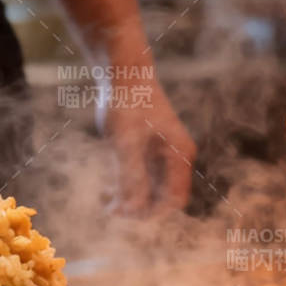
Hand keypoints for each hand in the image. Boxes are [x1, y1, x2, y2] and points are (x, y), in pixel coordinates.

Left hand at [104, 79, 195, 213]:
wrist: (123, 70)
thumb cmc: (128, 102)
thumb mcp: (126, 141)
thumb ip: (130, 176)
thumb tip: (131, 209)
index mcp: (180, 154)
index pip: (175, 199)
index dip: (154, 213)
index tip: (127, 215)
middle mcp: (175, 157)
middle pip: (163, 197)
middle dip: (139, 207)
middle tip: (110, 209)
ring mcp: (162, 154)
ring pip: (150, 190)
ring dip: (131, 199)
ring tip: (106, 202)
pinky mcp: (147, 150)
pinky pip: (141, 178)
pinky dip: (126, 186)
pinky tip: (107, 189)